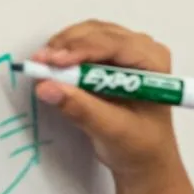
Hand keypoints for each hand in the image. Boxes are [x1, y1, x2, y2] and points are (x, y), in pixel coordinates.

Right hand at [31, 19, 180, 188]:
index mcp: (154, 62)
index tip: (53, 62)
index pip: (115, 45)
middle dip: (67, 46)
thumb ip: (82, 109)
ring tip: (41, 67)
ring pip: (88, 35)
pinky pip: (83, 45)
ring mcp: (126, 51)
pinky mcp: (109, 58)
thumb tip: (47, 87)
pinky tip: (50, 68)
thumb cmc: (140, 146)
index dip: (81, 50)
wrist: (145, 159)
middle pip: (99, 34)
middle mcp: (142, 49)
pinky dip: (65, 54)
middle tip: (39, 64)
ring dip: (63, 48)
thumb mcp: (112, 130)